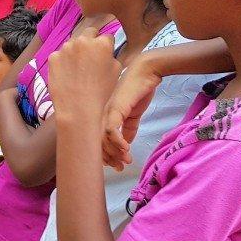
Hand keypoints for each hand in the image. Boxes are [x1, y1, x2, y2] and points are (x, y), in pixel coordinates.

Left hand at [48, 34, 118, 121]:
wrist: (78, 108)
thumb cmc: (102, 91)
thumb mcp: (117, 69)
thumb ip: (111, 54)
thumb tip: (105, 50)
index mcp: (101, 43)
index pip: (106, 36)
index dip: (106, 46)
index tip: (104, 55)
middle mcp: (82, 41)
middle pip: (88, 33)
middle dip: (91, 41)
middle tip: (91, 57)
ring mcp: (65, 48)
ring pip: (73, 43)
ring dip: (76, 50)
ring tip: (78, 69)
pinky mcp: (52, 57)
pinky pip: (60, 54)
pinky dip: (63, 60)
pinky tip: (67, 73)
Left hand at [103, 55, 163, 170]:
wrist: (146, 72)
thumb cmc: (137, 90)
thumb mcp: (133, 113)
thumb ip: (128, 128)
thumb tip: (126, 143)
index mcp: (99, 115)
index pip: (94, 139)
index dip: (103, 154)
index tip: (113, 165)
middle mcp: (97, 113)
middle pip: (95, 142)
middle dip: (108, 158)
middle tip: (119, 168)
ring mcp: (103, 111)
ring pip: (102, 138)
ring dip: (115, 153)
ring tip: (125, 161)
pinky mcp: (114, 108)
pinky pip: (111, 129)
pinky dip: (118, 141)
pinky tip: (126, 149)